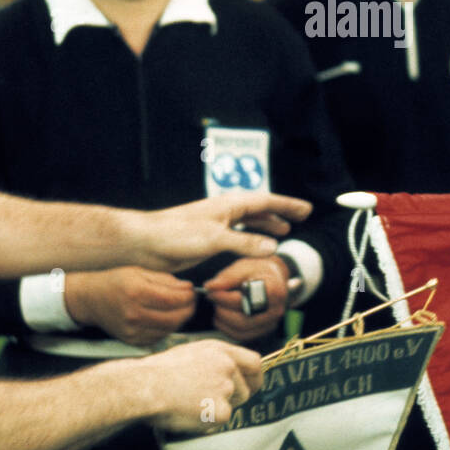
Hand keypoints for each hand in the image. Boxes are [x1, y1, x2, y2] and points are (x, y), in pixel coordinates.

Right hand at [63, 267, 196, 345]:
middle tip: (191, 300)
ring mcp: (132, 330)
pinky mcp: (132, 340)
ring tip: (182, 308)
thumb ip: (165, 280)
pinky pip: (159, 337)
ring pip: (169, 329)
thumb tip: (188, 288)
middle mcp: (134, 313)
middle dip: (188, 308)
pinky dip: (168, 328)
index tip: (192, 290)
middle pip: (174, 317)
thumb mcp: (139, 271)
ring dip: (181, 319)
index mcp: (136, 292)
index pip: (172, 300)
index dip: (188, 296)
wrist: (90, 299)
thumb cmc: (116, 281)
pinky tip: (168, 317)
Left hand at [127, 193, 311, 272]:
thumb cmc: (174, 234)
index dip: (287, 206)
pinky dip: (249, 240)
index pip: (265, 201)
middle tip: (299, 218)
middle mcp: (223, 212)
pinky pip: (236, 237)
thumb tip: (273, 247)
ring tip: (282, 231)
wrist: (144, 242)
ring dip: (266, 225)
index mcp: (228, 205)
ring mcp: (215, 224)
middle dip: (280, 213)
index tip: (306, 210)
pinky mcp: (205, 239)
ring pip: (247, 222)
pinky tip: (252, 247)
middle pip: (258, 209)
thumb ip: (244, 243)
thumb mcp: (214, 239)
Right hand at [137, 340, 263, 432]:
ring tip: (194, 404)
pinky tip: (190, 413)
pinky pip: (221, 420)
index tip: (252, 385)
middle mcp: (228, 367)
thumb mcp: (191, 351)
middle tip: (215, 403)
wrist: (148, 386)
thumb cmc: (159, 371)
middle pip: (246, 389)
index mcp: (221, 351)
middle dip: (234, 398)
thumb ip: (213, 359)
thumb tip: (223, 370)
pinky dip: (208, 421)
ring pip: (234, 405)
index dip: (255, 377)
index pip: (254, 362)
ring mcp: (226, 388)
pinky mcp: (221, 410)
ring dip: (219, 408)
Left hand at [202, 257, 288, 341]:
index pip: (244, 301)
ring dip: (223, 320)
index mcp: (274, 291)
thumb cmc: (259, 270)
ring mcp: (271, 323)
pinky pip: (242, 336)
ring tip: (217, 306)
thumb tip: (209, 287)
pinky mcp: (264, 331)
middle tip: (212, 298)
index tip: (211, 291)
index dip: (224, 297)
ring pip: (241, 331)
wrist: (273, 277)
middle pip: (242, 320)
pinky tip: (221, 317)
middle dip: (222, 310)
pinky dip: (227, 329)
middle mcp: (275, 310)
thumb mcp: (245, 266)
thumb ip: (228, 277)